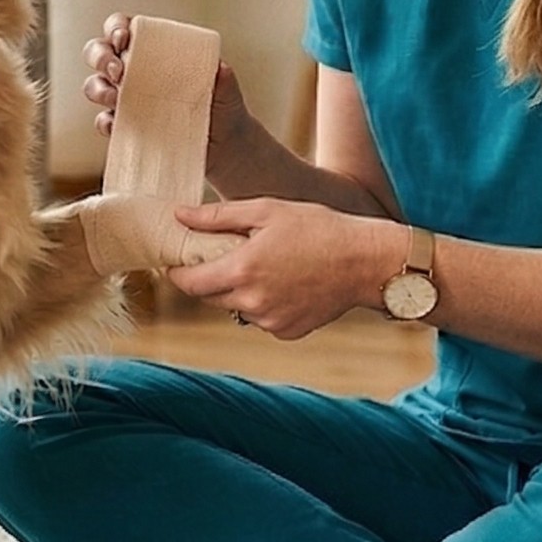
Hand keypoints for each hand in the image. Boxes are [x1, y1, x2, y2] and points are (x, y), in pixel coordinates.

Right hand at [83, 13, 252, 155]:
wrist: (226, 146)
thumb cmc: (223, 105)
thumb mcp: (226, 88)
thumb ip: (223, 77)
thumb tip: (220, 69)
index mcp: (152, 48)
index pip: (122, 27)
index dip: (115, 27)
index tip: (124, 38)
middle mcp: (133, 70)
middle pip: (98, 52)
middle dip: (100, 56)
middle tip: (118, 70)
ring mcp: (126, 99)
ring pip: (94, 85)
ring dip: (98, 89)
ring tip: (116, 98)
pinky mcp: (126, 127)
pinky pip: (103, 122)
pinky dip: (105, 122)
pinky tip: (115, 125)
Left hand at [160, 199, 398, 341]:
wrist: (365, 261)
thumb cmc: (318, 228)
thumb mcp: (267, 210)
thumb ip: (217, 216)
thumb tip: (179, 214)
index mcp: (242, 270)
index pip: (188, 283)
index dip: (177, 272)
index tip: (175, 261)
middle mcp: (252, 301)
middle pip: (209, 297)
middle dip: (209, 278)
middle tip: (222, 256)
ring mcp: (270, 321)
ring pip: (236, 308)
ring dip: (239, 291)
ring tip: (265, 266)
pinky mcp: (288, 332)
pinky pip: (262, 318)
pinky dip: (264, 304)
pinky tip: (285, 283)